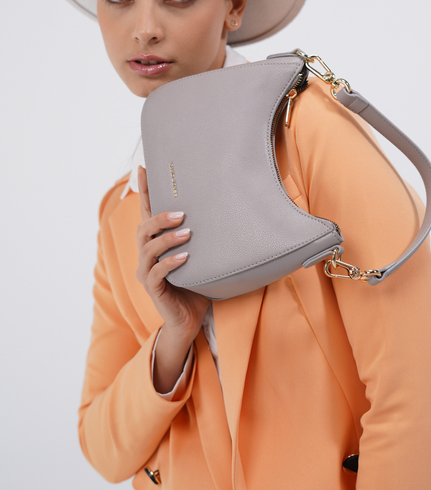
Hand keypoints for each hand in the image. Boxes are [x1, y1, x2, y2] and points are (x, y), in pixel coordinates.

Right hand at [136, 166, 210, 345]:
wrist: (188, 320)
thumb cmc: (196, 284)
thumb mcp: (200, 256)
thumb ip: (203, 237)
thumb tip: (228, 209)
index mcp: (155, 244)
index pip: (147, 214)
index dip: (144, 192)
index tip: (143, 168)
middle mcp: (146, 256)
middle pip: (144, 228)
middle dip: (160, 217)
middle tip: (181, 213)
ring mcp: (147, 272)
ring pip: (149, 248)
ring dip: (168, 238)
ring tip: (187, 233)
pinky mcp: (153, 289)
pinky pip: (156, 273)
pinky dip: (170, 263)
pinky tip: (185, 258)